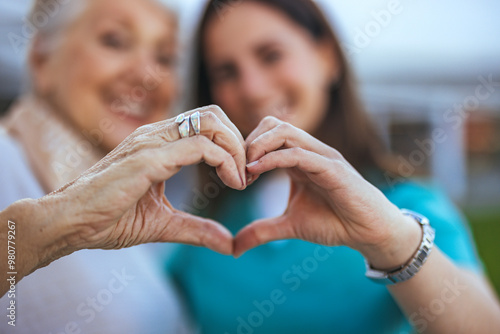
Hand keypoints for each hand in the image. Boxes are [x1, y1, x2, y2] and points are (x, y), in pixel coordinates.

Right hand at [34, 106, 246, 267]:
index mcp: (159, 143)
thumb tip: (229, 244)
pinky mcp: (149, 157)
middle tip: (246, 174)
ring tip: (241, 179)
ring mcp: (152, 142)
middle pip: (214, 114)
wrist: (70, 223)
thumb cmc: (108, 218)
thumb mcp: (164, 224)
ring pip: (211, 123)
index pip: (207, 124)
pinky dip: (224, 160)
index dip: (232, 145)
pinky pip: (199, 146)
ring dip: (236, 148)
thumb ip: (198, 230)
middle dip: (239, 141)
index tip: (241, 177)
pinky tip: (231, 183)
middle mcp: (157, 134)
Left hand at [235, 117, 420, 267]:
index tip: (234, 174)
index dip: (246, 149)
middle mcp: (309, 151)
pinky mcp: (332, 168)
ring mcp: (321, 156)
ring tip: (246, 169)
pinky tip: (255, 171)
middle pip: (272, 124)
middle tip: (238, 169)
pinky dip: (273, 158)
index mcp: (298, 159)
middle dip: (249, 142)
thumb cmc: (334, 222)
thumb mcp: (289, 226)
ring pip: (284, 131)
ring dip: (258, 146)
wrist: (368, 232)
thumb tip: (235, 249)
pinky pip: (298, 153)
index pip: (267, 133)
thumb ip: (262, 231)